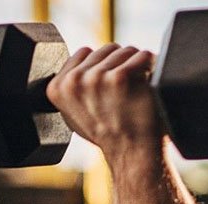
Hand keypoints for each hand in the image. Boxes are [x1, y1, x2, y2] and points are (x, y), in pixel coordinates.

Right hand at [46, 44, 164, 161]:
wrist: (130, 151)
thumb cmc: (106, 133)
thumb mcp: (74, 112)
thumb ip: (70, 87)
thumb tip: (75, 67)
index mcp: (57, 87)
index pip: (83, 53)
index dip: (100, 67)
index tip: (105, 88)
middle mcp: (73, 82)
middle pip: (105, 49)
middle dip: (118, 65)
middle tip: (121, 93)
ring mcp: (95, 78)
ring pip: (125, 50)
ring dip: (135, 66)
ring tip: (132, 92)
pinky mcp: (119, 77)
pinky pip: (142, 55)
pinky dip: (150, 68)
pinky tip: (144, 88)